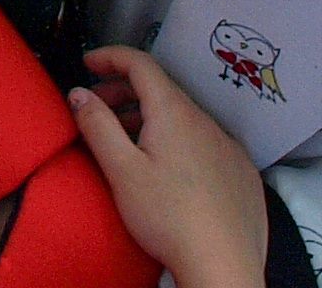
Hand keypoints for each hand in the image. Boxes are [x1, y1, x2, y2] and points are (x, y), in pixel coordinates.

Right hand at [72, 48, 269, 287]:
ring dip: (152, 118)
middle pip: (162, 90)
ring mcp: (229, 148)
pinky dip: (181, 141)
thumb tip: (79, 94)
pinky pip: (207, 143)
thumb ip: (97, 125)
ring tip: (129, 141)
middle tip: (99, 106)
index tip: (88, 63)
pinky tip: (171, 169)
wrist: (224, 266)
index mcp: (174, 113)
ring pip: (185, 118)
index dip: (111, 56)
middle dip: (126, 90)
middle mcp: (206, 122)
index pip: (141, 64)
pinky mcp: (242, 173)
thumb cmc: (168, 217)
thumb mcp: (121, 171)